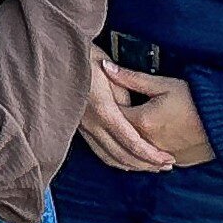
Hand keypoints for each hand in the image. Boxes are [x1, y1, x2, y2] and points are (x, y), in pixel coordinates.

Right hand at [74, 51, 179, 173]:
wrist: (56, 56)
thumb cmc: (85, 57)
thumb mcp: (110, 70)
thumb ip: (124, 94)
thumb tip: (134, 113)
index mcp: (103, 110)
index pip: (130, 141)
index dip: (150, 154)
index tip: (166, 159)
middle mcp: (91, 123)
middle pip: (120, 155)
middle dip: (145, 164)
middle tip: (165, 166)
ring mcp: (83, 127)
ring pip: (108, 157)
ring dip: (131, 165)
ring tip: (151, 166)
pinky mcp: (79, 127)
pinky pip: (99, 151)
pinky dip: (116, 160)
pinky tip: (127, 160)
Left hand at [111, 67, 215, 168]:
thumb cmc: (196, 99)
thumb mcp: (163, 84)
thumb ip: (131, 78)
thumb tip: (106, 68)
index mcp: (142, 121)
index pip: (111, 115)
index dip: (106, 106)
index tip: (106, 98)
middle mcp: (148, 142)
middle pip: (121, 136)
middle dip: (116, 125)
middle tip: (116, 113)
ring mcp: (161, 155)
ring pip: (136, 152)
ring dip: (130, 142)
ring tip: (131, 130)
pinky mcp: (176, 162)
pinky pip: (153, 161)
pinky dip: (148, 153)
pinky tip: (150, 142)